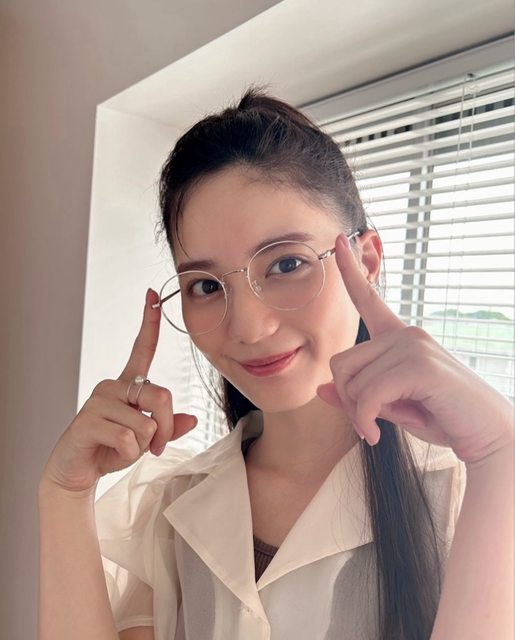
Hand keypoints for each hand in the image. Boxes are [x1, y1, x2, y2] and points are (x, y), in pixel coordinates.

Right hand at [40, 289, 197, 493]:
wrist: (76, 471)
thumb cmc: (110, 450)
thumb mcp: (145, 439)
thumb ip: (168, 427)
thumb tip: (193, 420)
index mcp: (127, 385)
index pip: (141, 348)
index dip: (149, 322)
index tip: (153, 295)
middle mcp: (112, 386)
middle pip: (161, 398)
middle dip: (165, 428)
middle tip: (155, 447)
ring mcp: (98, 401)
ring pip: (145, 425)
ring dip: (142, 447)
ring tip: (122, 448)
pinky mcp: (87, 420)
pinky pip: (127, 438)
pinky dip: (128, 454)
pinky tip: (110, 452)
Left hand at [317, 233, 513, 463]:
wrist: (489, 436)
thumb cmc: (442, 418)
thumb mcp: (392, 406)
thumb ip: (359, 396)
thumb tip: (321, 388)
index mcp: (399, 337)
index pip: (369, 298)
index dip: (350, 270)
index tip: (338, 240)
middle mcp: (405, 334)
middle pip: (341, 362)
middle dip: (347, 400)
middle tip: (366, 424)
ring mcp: (413, 345)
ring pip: (351, 380)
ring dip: (357, 413)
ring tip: (377, 429)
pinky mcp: (420, 365)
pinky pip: (368, 394)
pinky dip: (365, 420)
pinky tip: (376, 435)